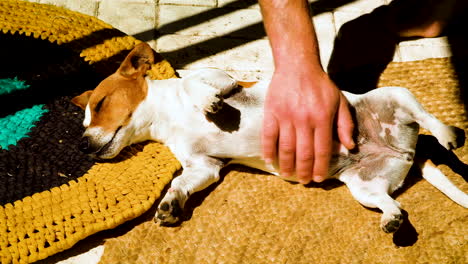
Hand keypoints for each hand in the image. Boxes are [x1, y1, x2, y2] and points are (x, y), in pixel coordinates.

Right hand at [262, 68, 354, 183]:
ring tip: (287, 175)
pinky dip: (268, 151)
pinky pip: (268, 136)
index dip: (320, 167)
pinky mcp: (271, 113)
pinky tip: (270, 161)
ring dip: (286, 165)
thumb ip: (345, 124)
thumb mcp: (339, 101)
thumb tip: (349, 147)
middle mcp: (304, 120)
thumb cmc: (320, 85)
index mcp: (322, 118)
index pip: (322, 150)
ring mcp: (286, 117)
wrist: (297, 66)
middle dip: (303, 171)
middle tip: (303, 181)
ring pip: (286, 148)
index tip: (318, 178)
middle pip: (303, 153)